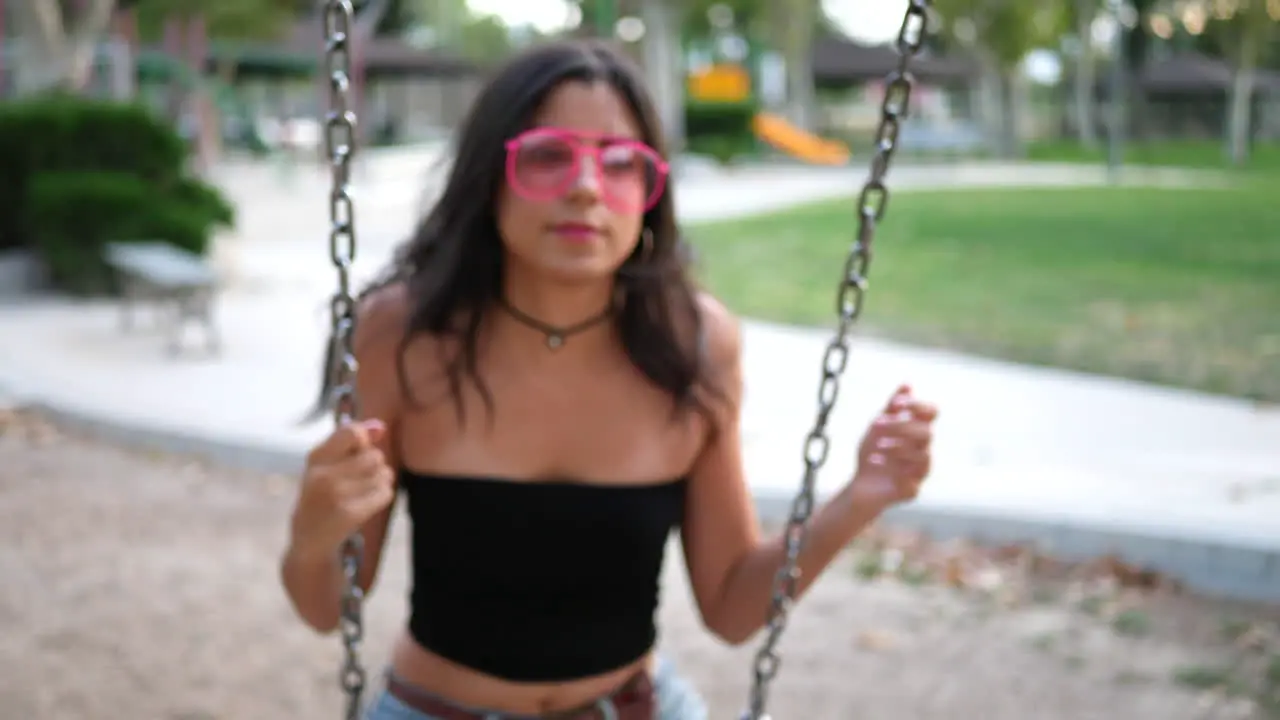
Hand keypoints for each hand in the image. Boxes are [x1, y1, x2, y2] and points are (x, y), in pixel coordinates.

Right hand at [290, 419, 394, 560]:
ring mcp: (336, 496)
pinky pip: (386, 493)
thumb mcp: (327, 464)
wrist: (309, 539)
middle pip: (375, 455)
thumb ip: (351, 441)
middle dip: (375, 465)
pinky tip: (367, 504)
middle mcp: (323, 475)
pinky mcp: (350, 515)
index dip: (365, 440)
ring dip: (381, 480)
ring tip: (364, 490)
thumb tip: (380, 427)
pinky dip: (382, 497)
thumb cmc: (321, 495)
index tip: (359, 451)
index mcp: (316, 458)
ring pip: (384, 473)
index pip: (353, 432)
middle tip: (360, 478)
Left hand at [850, 384, 936, 509]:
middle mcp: (924, 449)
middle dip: (901, 426)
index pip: (932, 412)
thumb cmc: (874, 451)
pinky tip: (873, 460)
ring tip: (877, 445)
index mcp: (918, 430)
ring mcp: (921, 470)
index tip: (895, 404)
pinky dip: (892, 468)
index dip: (918, 405)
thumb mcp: (878, 426)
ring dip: (898, 447)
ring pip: (923, 455)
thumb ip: (893, 408)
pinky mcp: (912, 489)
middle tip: (876, 424)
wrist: (862, 484)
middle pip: (927, 433)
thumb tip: (907, 384)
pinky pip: (911, 479)